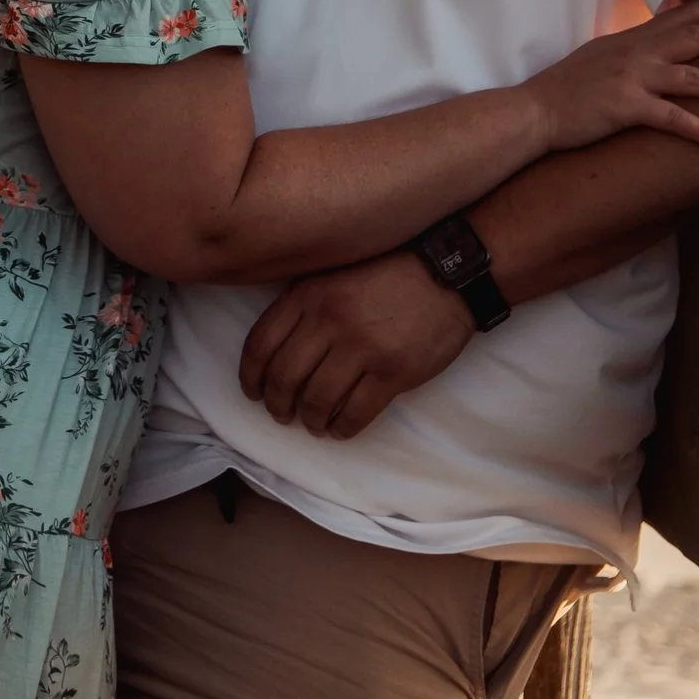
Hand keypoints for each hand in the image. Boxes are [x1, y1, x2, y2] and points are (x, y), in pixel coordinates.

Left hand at [239, 250, 473, 439]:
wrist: (447, 273)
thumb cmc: (387, 270)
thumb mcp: (333, 270)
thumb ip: (302, 301)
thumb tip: (272, 347)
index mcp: (308, 293)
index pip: (260, 344)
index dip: (251, 377)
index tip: (253, 391)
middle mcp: (329, 321)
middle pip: (285, 378)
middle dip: (278, 405)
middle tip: (282, 413)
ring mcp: (362, 348)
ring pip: (317, 401)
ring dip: (310, 420)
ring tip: (313, 423)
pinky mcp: (393, 372)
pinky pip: (356, 414)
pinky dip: (341, 429)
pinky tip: (339, 429)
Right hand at [519, 0, 698, 150]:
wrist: (535, 110)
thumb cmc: (566, 87)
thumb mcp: (601, 56)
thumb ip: (631, 50)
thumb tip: (652, 48)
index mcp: (632, 40)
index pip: (681, 15)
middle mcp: (637, 53)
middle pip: (697, 38)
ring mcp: (633, 79)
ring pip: (693, 78)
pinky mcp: (626, 108)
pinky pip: (671, 118)